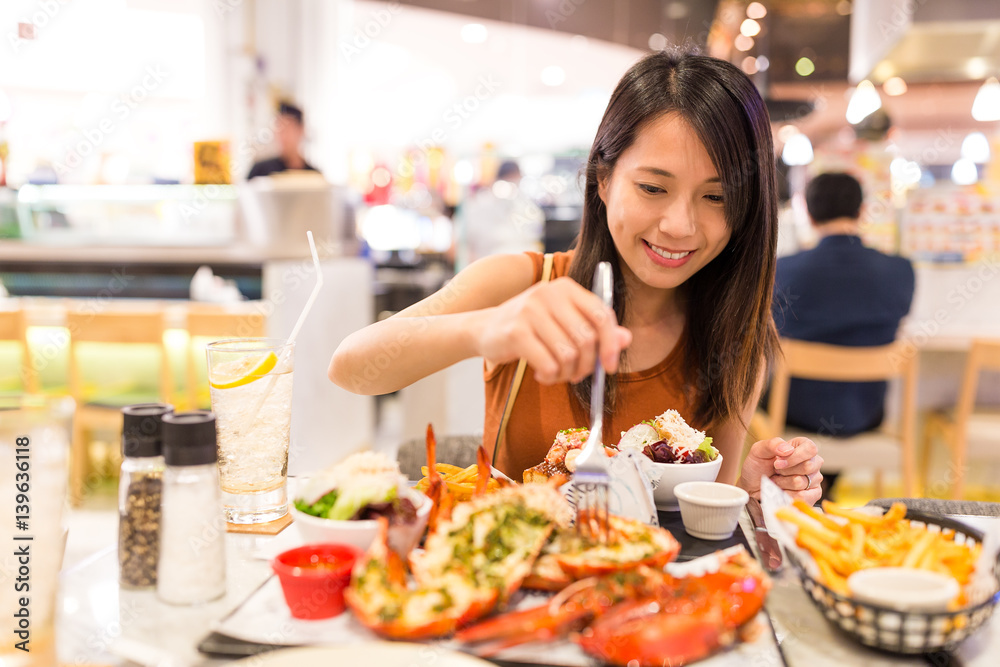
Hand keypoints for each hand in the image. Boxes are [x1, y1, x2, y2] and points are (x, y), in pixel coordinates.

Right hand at [473, 277, 632, 383]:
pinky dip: (550, 376)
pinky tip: (542, 373)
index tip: (610, 366)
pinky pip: (548, 364)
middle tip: (577, 375)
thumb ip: (595, 329)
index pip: (602, 314)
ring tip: (556, 373)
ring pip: (568, 355)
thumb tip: (626, 338)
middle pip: (587, 338)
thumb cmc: (530, 327)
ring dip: (566, 373)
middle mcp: (549, 293)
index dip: (611, 344)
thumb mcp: (563, 323)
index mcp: (566, 288)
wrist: (485, 328)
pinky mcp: (516, 331)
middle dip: (587, 365)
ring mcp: (531, 311)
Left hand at [739, 436, 823, 505]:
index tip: (777, 463)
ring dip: (783, 483)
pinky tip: (781, 491)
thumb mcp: (759, 450)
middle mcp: (812, 461)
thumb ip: (772, 444)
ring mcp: (814, 479)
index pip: (810, 449)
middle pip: (808, 466)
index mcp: (802, 446)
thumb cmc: (757, 466)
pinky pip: (804, 496)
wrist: (752, 486)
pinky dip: (787, 495)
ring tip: (776, 480)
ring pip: (802, 482)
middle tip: (775, 471)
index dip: (795, 457)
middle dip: (785, 471)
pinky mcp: (813, 494)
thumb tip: (788, 449)